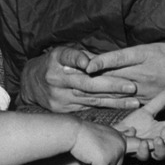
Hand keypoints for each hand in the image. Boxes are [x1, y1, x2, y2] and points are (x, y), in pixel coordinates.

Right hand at [20, 46, 138, 111]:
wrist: (29, 84)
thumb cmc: (52, 64)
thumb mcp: (61, 53)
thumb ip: (79, 55)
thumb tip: (99, 60)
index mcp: (56, 60)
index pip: (69, 58)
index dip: (79, 59)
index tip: (89, 63)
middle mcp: (56, 79)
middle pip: (86, 83)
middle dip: (111, 86)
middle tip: (132, 86)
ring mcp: (59, 97)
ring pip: (91, 99)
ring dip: (115, 101)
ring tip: (134, 101)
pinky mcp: (62, 110)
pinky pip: (87, 109)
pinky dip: (106, 108)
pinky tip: (121, 109)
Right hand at [69, 120, 125, 164]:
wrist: (72, 131)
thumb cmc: (83, 133)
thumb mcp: (101, 133)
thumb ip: (111, 142)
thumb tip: (124, 143)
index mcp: (120, 139)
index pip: (120, 158)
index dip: (109, 162)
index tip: (98, 158)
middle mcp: (120, 145)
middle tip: (91, 162)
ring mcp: (113, 153)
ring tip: (87, 162)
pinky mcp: (104, 160)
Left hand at [115, 90, 164, 161]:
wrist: (117, 135)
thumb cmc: (134, 125)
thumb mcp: (147, 112)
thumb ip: (158, 103)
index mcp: (163, 130)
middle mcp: (159, 141)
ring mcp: (149, 149)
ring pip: (161, 154)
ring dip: (162, 147)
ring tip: (159, 138)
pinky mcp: (137, 154)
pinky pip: (142, 155)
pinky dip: (143, 149)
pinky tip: (142, 142)